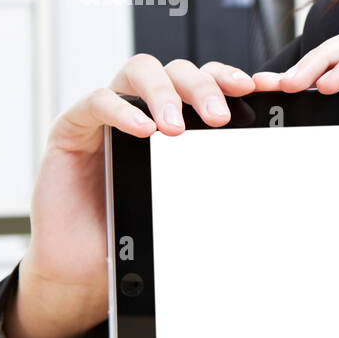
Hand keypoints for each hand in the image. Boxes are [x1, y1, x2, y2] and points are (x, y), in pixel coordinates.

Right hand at [9, 56, 256, 337]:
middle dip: (203, 87)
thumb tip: (265, 173)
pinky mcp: (73, 127)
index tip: (258, 89)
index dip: (230, 78)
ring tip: (175, 127)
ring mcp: (108, 113)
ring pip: (139, 71)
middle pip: (178, 70)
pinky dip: (121, 110)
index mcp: (178, 118)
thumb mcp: (185, 202)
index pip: (207, 81)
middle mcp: (144, 107)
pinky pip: (97, 101)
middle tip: (218, 117)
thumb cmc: (136, 231)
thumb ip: (215, 178)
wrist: (87, 267)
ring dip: (164, 93)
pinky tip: (142, 129)